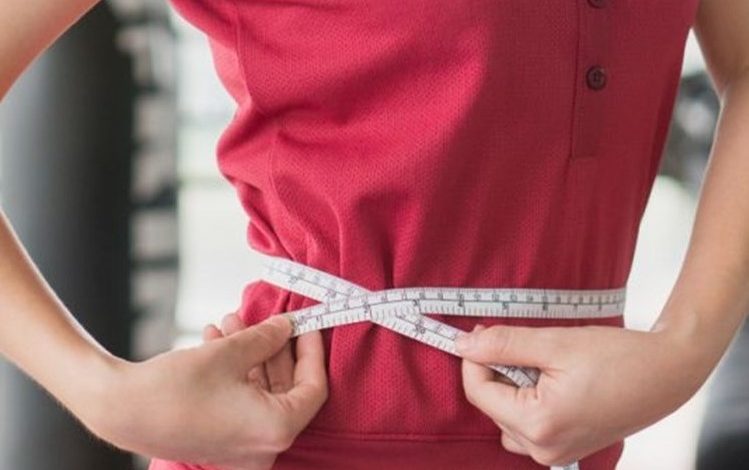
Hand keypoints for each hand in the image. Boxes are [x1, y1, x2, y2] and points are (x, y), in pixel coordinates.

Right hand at [90, 315, 327, 469]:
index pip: (313, 388)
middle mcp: (262, 447)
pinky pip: (241, 402)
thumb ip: (267, 338)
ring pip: (260, 392)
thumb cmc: (173, 387)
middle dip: (275, 348)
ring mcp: (240, 448)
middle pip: (287, 390)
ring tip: (232, 321)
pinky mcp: (220, 441)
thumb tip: (286, 326)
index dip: (312, 352)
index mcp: (275, 429)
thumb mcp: (230, 352)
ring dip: (251, 354)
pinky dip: (236, 372)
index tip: (307, 325)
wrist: (118, 409)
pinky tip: (217, 339)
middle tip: (270, 318)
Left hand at [456, 323, 710, 466]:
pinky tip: (550, 379)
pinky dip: (527, 400)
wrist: (667, 374)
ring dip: (512, 386)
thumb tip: (463, 344)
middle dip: (497, 370)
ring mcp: (555, 453)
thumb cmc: (618, 357)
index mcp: (538, 425)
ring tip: (542, 363)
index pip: (478, 391)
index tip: (483, 330)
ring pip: (505, 415)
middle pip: (491, 404)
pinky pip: (527, 425)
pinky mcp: (565, 448)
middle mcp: (543, 448)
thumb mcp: (554, 343)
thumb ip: (503, 344)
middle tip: (520, 342)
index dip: (474, 357)